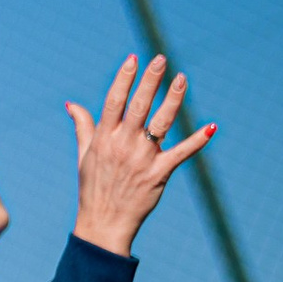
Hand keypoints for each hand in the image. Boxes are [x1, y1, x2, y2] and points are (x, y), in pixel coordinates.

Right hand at [69, 55, 212, 257]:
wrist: (103, 222)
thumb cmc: (93, 187)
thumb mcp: (84, 155)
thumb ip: (83, 126)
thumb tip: (71, 104)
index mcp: (103, 139)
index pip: (113, 101)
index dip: (124, 79)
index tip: (133, 59)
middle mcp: (122, 145)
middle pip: (138, 106)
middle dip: (150, 81)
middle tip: (161, 59)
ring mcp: (141, 159)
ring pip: (160, 123)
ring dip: (173, 99)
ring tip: (182, 79)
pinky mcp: (158, 173)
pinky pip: (181, 153)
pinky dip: (197, 141)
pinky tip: (211, 127)